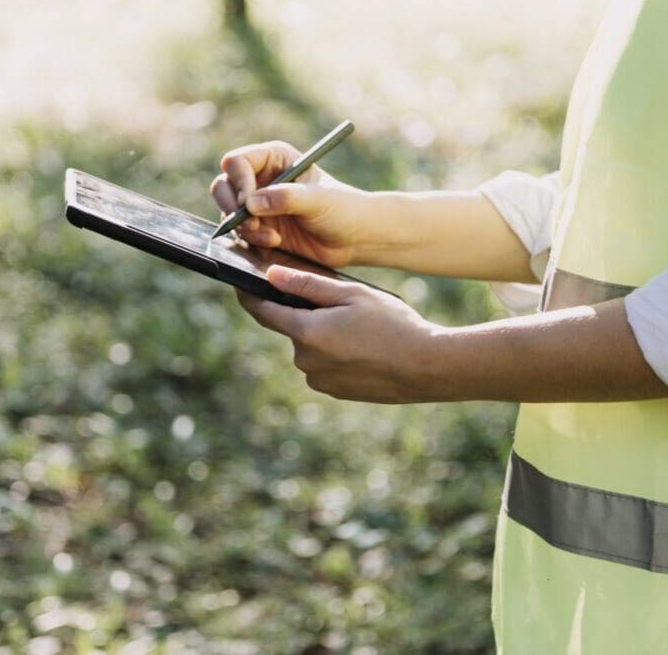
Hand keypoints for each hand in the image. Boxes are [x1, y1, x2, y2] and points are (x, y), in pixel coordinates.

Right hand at [210, 140, 371, 267]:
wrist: (354, 238)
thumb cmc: (343, 209)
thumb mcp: (318, 200)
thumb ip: (285, 198)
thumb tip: (250, 204)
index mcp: (274, 159)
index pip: (238, 162)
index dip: (239, 182)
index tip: (249, 203)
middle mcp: (261, 179)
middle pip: (223, 186)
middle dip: (232, 207)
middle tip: (252, 223)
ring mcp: (258, 205)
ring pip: (228, 213)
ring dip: (244, 228)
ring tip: (271, 237)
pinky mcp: (260, 229)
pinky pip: (240, 234)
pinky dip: (251, 240)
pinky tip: (274, 243)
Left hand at [237, 265, 441, 402]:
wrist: (426, 367)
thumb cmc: (392, 324)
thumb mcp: (351, 294)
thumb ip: (308, 285)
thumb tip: (271, 276)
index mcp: (306, 332)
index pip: (263, 311)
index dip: (249, 295)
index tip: (240, 283)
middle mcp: (305, 361)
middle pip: (294, 328)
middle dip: (308, 313)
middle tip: (342, 303)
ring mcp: (320, 380)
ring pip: (311, 347)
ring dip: (325, 334)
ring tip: (362, 327)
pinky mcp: (336, 391)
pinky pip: (326, 365)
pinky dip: (338, 353)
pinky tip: (365, 346)